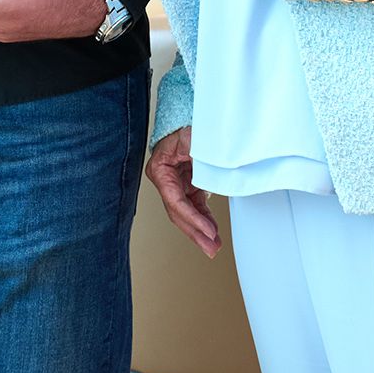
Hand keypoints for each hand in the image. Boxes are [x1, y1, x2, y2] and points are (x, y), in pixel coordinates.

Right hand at [145, 127, 219, 257]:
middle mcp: (165, 181)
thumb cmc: (183, 129)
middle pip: (178, 213)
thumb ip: (195, 151)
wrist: (186, 124)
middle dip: (195, 233)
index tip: (208, 230)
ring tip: (213, 246)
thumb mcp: (189, 137)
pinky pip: (195, 207)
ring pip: (186, 215)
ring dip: (200, 231)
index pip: (175, 200)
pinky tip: (212, 231)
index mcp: (160, 171)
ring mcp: (176, 186)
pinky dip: (205, 220)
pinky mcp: (188, 187)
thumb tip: (208, 164)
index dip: (192, 218)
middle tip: (210, 248)